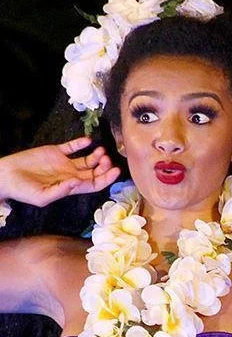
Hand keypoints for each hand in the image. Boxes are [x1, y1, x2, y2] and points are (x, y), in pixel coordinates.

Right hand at [0, 139, 119, 208]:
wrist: (6, 175)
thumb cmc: (23, 191)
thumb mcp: (42, 196)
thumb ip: (61, 190)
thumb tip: (77, 182)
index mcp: (71, 187)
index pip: (95, 184)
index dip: (107, 179)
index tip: (116, 171)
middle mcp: (71, 175)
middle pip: (95, 171)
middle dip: (104, 166)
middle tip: (107, 159)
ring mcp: (64, 163)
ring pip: (87, 159)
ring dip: (96, 155)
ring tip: (101, 151)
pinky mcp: (54, 151)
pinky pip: (71, 147)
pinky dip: (80, 143)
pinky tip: (87, 140)